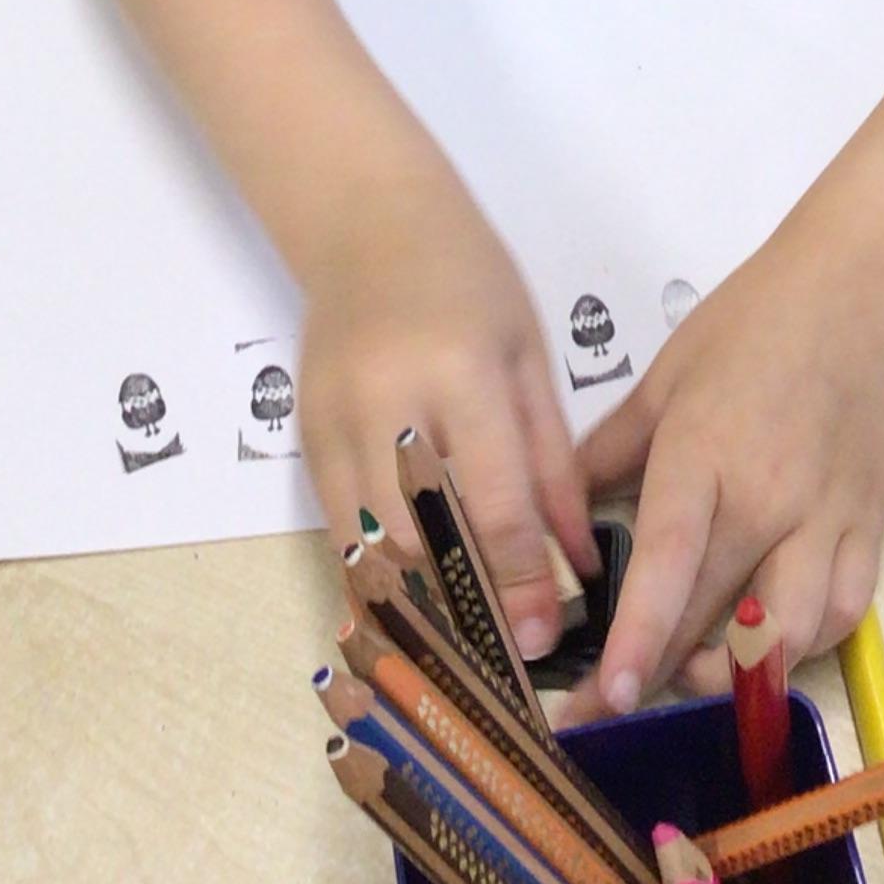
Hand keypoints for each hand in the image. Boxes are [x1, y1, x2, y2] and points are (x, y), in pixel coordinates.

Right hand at [301, 203, 596, 663]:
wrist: (366, 220)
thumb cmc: (468, 277)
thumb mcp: (528, 357)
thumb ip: (553, 461)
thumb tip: (580, 557)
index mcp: (459, 374)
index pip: (491, 500)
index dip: (517, 578)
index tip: (541, 637)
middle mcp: (386, 403)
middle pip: (419, 535)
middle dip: (462, 608)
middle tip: (502, 663)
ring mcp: (333, 421)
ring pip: (364, 542)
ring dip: (409, 603)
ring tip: (455, 655)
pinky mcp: (303, 435)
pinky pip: (335, 524)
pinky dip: (369, 569)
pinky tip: (402, 606)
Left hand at [562, 246, 883, 717]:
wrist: (858, 296)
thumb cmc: (750, 326)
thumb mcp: (663, 378)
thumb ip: (604, 452)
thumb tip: (552, 513)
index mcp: (705, 454)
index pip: (669, 564)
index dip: (639, 638)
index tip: (605, 697)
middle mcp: (771, 499)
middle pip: (716, 615)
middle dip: (660, 674)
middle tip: (609, 704)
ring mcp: (828, 519)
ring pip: (788, 634)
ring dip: (736, 669)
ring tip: (689, 670)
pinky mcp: (870, 528)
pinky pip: (843, 615)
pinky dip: (804, 645)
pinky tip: (765, 640)